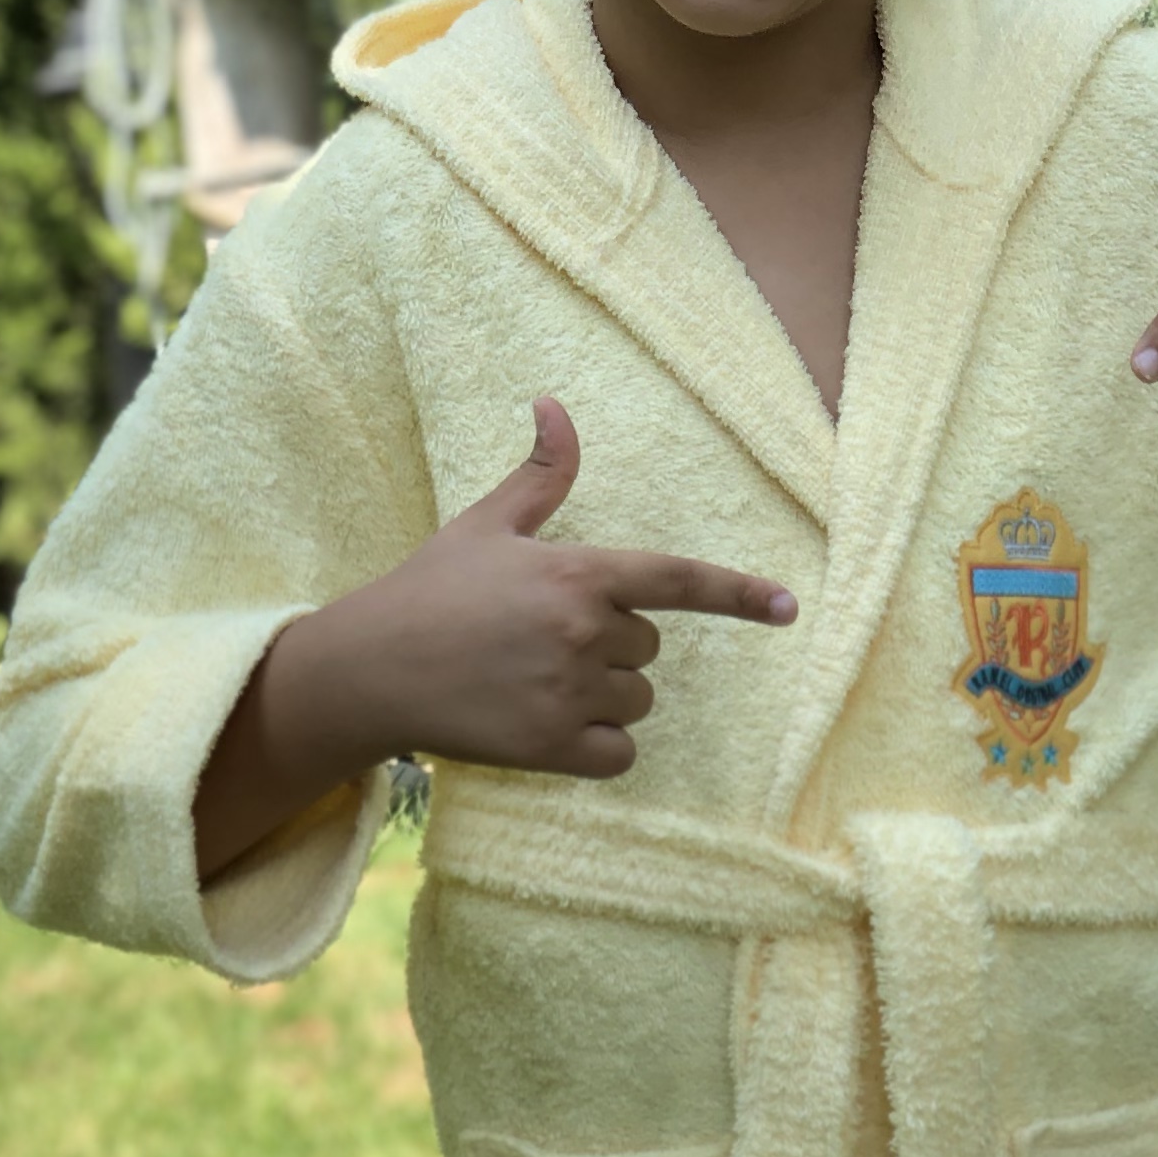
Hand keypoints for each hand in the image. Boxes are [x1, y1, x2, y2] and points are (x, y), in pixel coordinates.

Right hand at [195, 401, 795, 878]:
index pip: (678, 581)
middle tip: (542, 641)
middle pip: (649, 649)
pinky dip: (596, 747)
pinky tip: (548, 726)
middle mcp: (582, 633)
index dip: (738, 594)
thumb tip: (555, 404)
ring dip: (603, 697)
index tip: (787, 607)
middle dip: (612, 646)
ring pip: (635, 700)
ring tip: (536, 682)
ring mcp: (569, 693)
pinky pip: (618, 752)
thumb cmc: (428, 592)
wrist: (370, 670)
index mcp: (577, 573)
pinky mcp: (553, 746)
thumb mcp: (484, 525)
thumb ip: (540, 477)